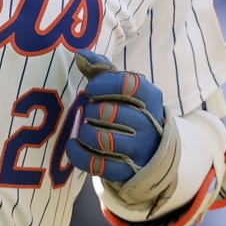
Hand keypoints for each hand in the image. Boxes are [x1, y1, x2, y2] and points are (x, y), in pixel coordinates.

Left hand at [67, 50, 178, 213]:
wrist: (150, 152)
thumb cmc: (131, 112)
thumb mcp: (124, 89)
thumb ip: (102, 70)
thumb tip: (79, 54)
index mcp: (151, 98)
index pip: (129, 84)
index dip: (103, 84)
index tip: (91, 89)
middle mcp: (149, 124)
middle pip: (110, 112)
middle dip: (91, 110)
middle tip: (90, 112)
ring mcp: (140, 150)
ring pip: (101, 138)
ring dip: (84, 131)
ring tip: (84, 128)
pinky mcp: (127, 171)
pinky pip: (96, 163)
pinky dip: (78, 154)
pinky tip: (73, 145)